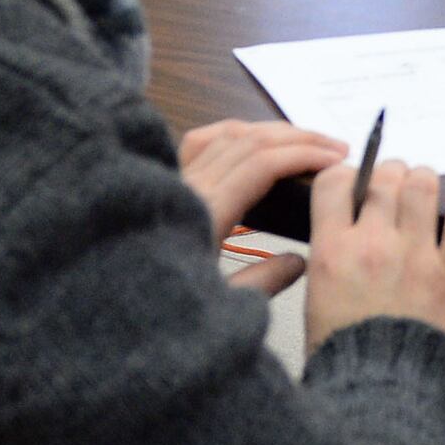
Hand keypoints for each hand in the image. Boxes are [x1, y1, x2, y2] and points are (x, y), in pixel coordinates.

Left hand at [177, 120, 347, 296]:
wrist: (107, 311)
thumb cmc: (160, 311)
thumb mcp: (219, 306)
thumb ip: (263, 280)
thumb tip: (300, 260)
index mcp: (204, 212)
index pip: (260, 164)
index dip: (302, 155)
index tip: (336, 161)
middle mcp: (187, 186)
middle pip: (247, 141)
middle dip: (296, 138)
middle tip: (335, 147)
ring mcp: (172, 180)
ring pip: (225, 134)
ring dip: (269, 132)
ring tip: (303, 142)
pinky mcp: (161, 184)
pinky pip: (200, 142)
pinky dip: (232, 133)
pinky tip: (250, 139)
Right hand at [302, 158, 444, 349]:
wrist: (385, 396)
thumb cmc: (351, 358)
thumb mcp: (316, 302)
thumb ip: (329, 258)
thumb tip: (343, 229)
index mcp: (330, 252)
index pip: (334, 181)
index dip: (347, 174)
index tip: (356, 183)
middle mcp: (371, 244)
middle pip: (383, 176)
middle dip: (390, 175)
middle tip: (395, 191)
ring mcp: (415, 254)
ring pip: (422, 183)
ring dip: (424, 181)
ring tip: (425, 193)